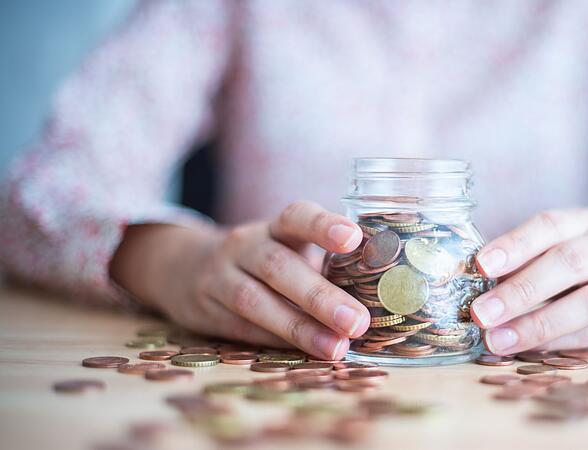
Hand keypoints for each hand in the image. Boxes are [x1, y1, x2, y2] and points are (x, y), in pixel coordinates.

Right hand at [110, 201, 370, 359]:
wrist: (186, 267)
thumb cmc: (265, 261)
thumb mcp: (289, 248)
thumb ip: (327, 265)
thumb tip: (384, 296)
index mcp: (276, 227)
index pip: (297, 216)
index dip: (323, 226)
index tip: (353, 239)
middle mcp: (246, 245)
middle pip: (279, 267)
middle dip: (320, 296)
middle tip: (358, 322)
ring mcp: (221, 276)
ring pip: (256, 301)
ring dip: (299, 328)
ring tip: (337, 348)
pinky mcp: (207, 309)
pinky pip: (243, 328)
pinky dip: (276, 342)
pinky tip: (306, 354)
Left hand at [470, 208, 587, 353]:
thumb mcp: (565, 243)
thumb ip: (527, 259)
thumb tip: (474, 285)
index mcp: (584, 222)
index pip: (549, 226)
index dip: (515, 244)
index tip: (481, 265)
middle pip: (568, 263)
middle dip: (520, 290)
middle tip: (481, 313)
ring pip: (587, 303)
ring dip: (537, 324)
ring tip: (498, 339)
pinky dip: (558, 342)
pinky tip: (528, 348)